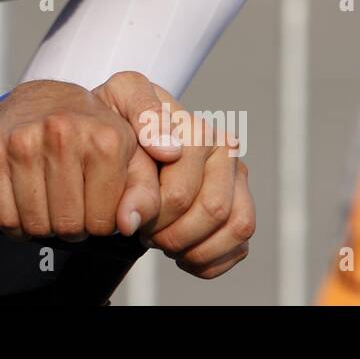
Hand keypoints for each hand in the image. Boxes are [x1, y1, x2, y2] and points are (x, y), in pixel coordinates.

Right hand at [0, 74, 168, 241]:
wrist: (40, 98)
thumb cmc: (92, 131)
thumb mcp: (134, 154)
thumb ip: (146, 192)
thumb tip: (128, 224)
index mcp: (105, 136)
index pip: (105, 222)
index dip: (102, 220)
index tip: (96, 198)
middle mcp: (62, 132)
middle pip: (69, 225)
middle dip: (73, 224)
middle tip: (72, 199)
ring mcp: (22, 140)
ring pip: (36, 225)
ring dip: (44, 223)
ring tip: (51, 199)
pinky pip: (4, 218)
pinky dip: (15, 223)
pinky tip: (26, 201)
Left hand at [135, 86, 254, 278]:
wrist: (120, 131)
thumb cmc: (119, 116)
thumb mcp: (120, 97)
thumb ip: (142, 113)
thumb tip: (170, 151)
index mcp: (200, 131)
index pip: (183, 190)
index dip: (154, 211)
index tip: (130, 213)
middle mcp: (226, 152)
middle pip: (214, 211)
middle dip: (173, 233)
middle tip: (144, 233)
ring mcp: (237, 180)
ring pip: (237, 227)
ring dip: (195, 248)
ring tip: (163, 243)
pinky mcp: (239, 207)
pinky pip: (240, 246)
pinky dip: (209, 261)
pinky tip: (180, 254)